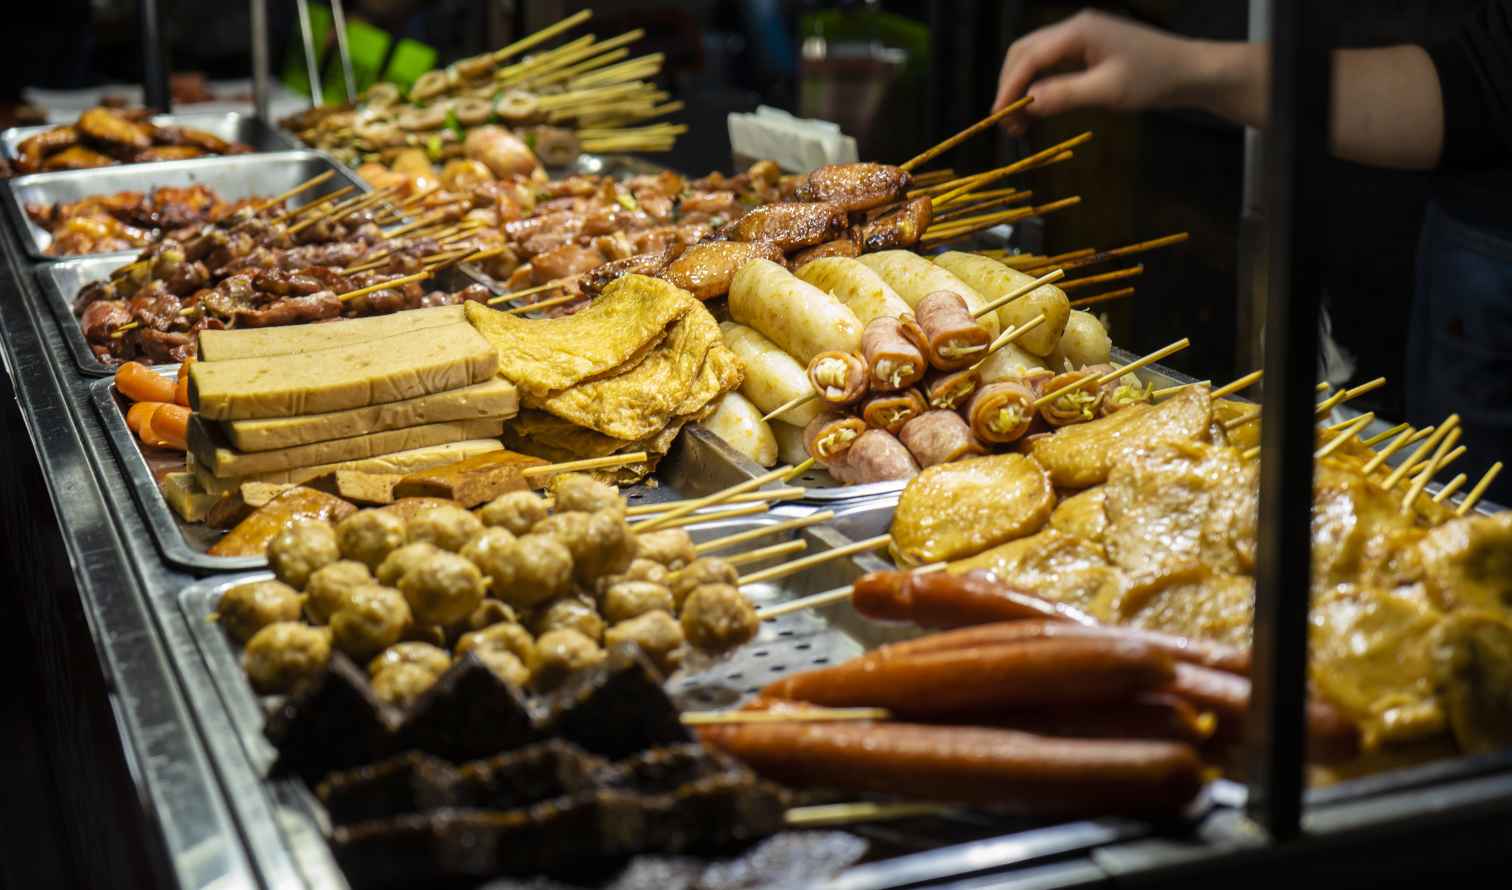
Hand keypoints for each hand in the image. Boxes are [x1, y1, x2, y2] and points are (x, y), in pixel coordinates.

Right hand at [994, 10, 1207, 134]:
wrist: (1190, 71)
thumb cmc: (1154, 79)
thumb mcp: (1108, 91)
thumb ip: (1065, 95)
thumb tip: (1026, 104)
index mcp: (1078, 31)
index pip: (1029, 57)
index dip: (1009, 87)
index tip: (998, 117)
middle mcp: (1074, 28)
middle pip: (1025, 52)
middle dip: (1010, 86)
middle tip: (1008, 123)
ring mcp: (1080, 37)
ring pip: (1035, 58)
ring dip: (1022, 87)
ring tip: (1020, 122)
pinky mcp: (1087, 50)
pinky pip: (1052, 65)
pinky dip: (1039, 86)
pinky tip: (1038, 109)